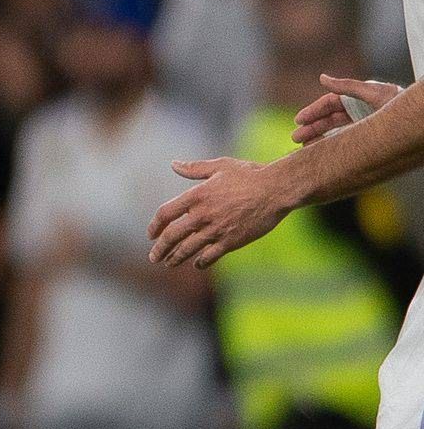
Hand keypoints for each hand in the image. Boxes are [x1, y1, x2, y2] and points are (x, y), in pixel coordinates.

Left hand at [147, 155, 291, 268]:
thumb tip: (174, 164)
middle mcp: (202, 215)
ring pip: (188, 249)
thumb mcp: (220, 166)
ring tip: (168, 263)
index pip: (165, 214)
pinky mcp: (232, 241)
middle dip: (160, 249)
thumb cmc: (250, 174)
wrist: (277, 189)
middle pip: (172, 236)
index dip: (154, 226)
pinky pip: (210, 256)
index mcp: (196, 195)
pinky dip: (200, 262)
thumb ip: (194, 168)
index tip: (151, 235)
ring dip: (175, 258)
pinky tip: (197, 264)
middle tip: (154, 257)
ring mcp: (216, 230)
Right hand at [295, 72, 400, 144]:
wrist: (418, 123)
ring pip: (336, 132)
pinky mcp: (369, 138)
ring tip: (304, 147)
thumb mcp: (374, 93)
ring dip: (319, 139)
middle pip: (331, 119)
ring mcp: (365, 125)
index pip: (331, 103)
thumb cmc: (401, 103)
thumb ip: (347, 87)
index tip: (299, 120)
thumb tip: (322, 78)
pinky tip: (321, 153)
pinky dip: (333, 146)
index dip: (314, 111)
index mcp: (361, 98)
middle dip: (312, 128)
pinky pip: (347, 142)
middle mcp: (361, 111)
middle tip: (296, 138)